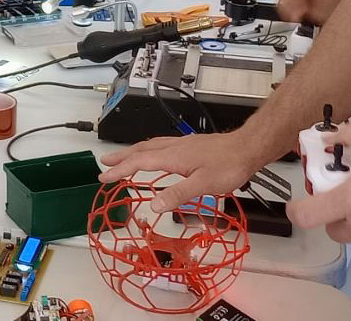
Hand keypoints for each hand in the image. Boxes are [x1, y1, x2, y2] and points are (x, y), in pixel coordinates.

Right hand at [99, 130, 267, 211]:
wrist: (247, 148)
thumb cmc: (228, 166)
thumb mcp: (203, 185)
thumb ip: (177, 194)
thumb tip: (153, 205)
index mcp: (172, 157)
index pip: (139, 162)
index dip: (120, 170)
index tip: (104, 177)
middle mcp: (174, 148)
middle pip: (141, 150)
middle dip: (121, 158)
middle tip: (104, 163)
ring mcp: (182, 145)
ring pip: (150, 146)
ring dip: (133, 152)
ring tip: (122, 157)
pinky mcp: (190, 145)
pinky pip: (160, 145)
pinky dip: (148, 149)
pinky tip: (154, 153)